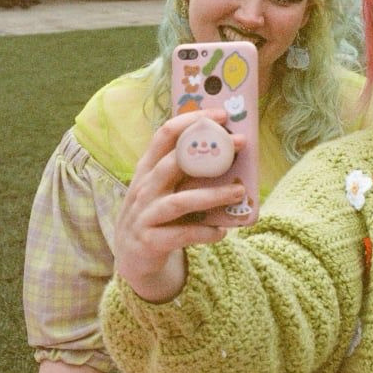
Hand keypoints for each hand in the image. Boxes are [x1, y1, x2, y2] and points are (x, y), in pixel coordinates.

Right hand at [113, 109, 247, 302]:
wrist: (132, 257)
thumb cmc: (157, 213)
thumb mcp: (164, 187)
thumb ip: (186, 170)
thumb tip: (230, 152)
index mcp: (149, 168)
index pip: (166, 134)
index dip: (192, 121)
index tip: (221, 115)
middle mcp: (145, 188)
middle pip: (173, 163)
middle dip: (209, 152)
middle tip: (240, 144)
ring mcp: (145, 214)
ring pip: (180, 201)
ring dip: (212, 195)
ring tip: (239, 191)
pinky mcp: (150, 241)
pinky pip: (181, 235)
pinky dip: (204, 232)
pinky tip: (222, 231)